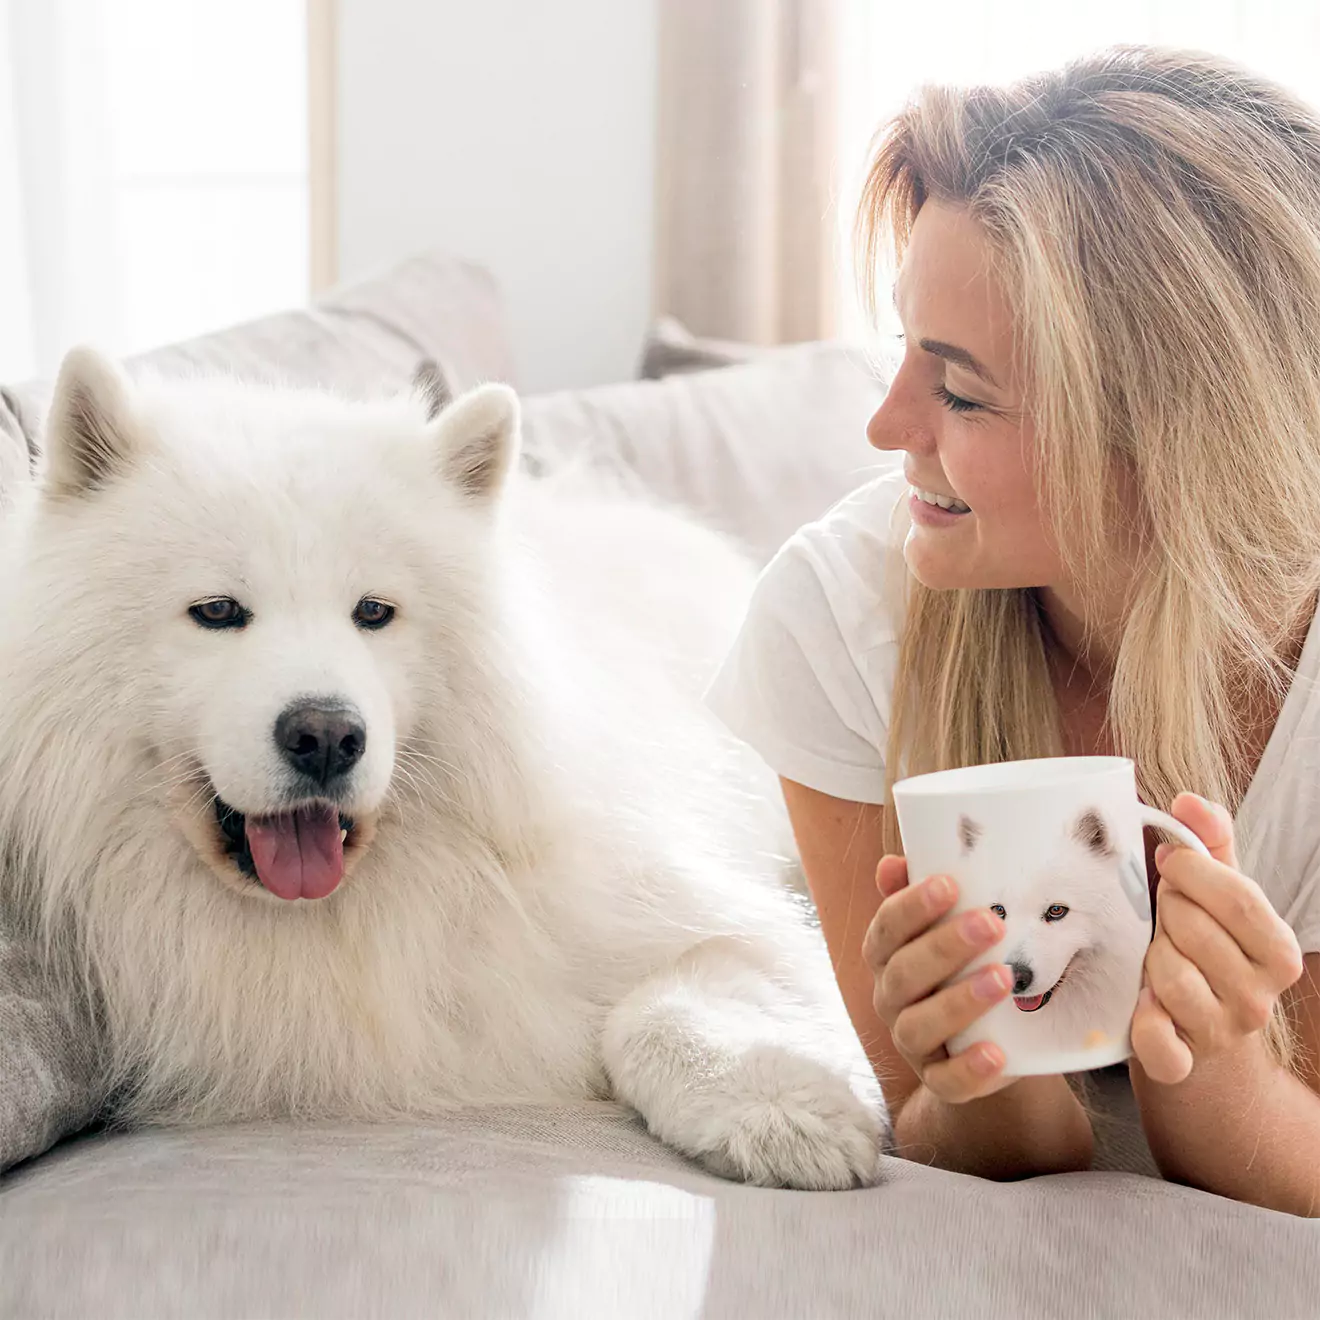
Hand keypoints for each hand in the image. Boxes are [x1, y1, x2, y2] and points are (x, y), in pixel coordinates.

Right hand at [862, 854, 1014, 1101]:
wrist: (993, 1037)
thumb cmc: (967, 966)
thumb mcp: (950, 929)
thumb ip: (924, 895)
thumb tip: (894, 862)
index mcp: (887, 955)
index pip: (887, 927)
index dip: (912, 906)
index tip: (949, 883)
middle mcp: (890, 997)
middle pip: (903, 973)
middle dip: (945, 947)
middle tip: (991, 923)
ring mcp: (911, 1041)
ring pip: (918, 1026)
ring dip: (959, 1002)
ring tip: (1003, 980)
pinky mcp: (938, 1079)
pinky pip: (946, 1081)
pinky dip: (968, 1069)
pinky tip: (996, 1053)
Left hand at [1132, 793, 1303, 1084]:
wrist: (1200, 1039)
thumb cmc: (1205, 951)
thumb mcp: (1218, 898)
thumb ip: (1210, 845)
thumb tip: (1189, 800)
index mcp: (1279, 952)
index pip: (1238, 897)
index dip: (1191, 873)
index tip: (1167, 864)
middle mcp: (1260, 997)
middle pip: (1193, 929)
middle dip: (1166, 914)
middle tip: (1164, 922)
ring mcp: (1222, 1033)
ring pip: (1167, 974)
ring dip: (1149, 957)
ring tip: (1157, 957)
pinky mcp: (1183, 1063)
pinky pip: (1154, 1038)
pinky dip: (1142, 1020)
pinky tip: (1144, 1005)